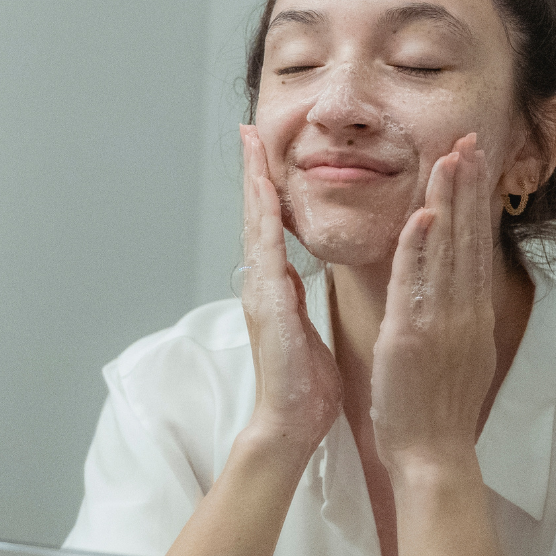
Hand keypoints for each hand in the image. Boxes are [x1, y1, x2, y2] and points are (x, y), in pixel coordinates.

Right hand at [237, 123, 342, 455]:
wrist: (291, 424)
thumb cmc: (304, 386)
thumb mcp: (306, 329)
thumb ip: (298, 301)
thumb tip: (296, 280)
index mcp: (275, 287)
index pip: (271, 226)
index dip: (268, 188)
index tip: (266, 153)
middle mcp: (262, 283)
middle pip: (256, 215)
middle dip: (253, 172)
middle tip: (250, 131)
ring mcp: (260, 292)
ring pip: (256, 224)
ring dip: (254, 183)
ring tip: (252, 146)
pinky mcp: (267, 304)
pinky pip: (267, 251)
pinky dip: (264, 218)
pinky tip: (265, 192)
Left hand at [370, 132, 497, 479]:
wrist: (433, 453)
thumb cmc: (435, 407)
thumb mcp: (455, 349)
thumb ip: (455, 312)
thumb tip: (456, 282)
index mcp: (471, 312)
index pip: (476, 243)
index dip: (476, 199)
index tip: (475, 159)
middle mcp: (464, 310)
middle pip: (469, 236)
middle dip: (469, 185)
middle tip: (471, 138)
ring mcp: (442, 321)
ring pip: (447, 249)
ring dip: (449, 201)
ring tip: (451, 156)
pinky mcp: (414, 335)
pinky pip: (417, 283)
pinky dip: (420, 248)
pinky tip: (423, 215)